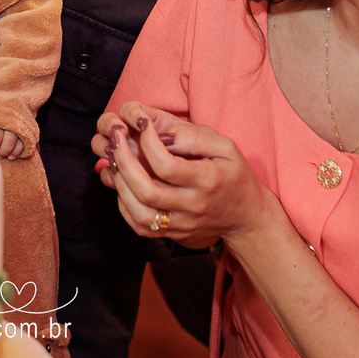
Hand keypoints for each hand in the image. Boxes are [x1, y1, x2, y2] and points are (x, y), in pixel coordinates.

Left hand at [92, 102, 277, 250]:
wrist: (245, 215)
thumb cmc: (233, 174)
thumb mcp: (225, 147)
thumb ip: (194, 138)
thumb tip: (161, 135)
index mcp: (208, 181)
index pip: (167, 166)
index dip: (147, 142)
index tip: (140, 123)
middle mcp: (193, 206)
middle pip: (147, 191)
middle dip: (123, 162)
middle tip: (115, 138)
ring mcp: (182, 224)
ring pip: (139, 213)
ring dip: (119, 184)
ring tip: (113, 159)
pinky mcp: (172, 234)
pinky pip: (139, 225)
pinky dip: (123, 204)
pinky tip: (122, 182)